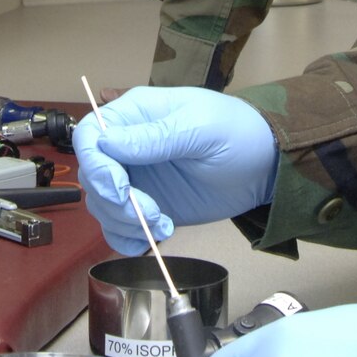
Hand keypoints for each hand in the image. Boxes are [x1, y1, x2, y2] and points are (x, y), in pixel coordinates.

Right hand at [70, 87, 277, 254]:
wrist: (265, 166)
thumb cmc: (238, 132)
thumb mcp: (200, 128)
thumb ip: (155, 137)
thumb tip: (107, 142)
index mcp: (135, 115)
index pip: (90, 136)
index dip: (96, 165)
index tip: (120, 188)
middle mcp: (128, 146)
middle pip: (93, 175)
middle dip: (115, 201)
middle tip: (150, 212)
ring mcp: (137, 177)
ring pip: (102, 204)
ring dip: (124, 223)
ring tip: (163, 225)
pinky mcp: (148, 205)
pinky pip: (119, 226)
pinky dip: (126, 238)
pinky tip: (149, 240)